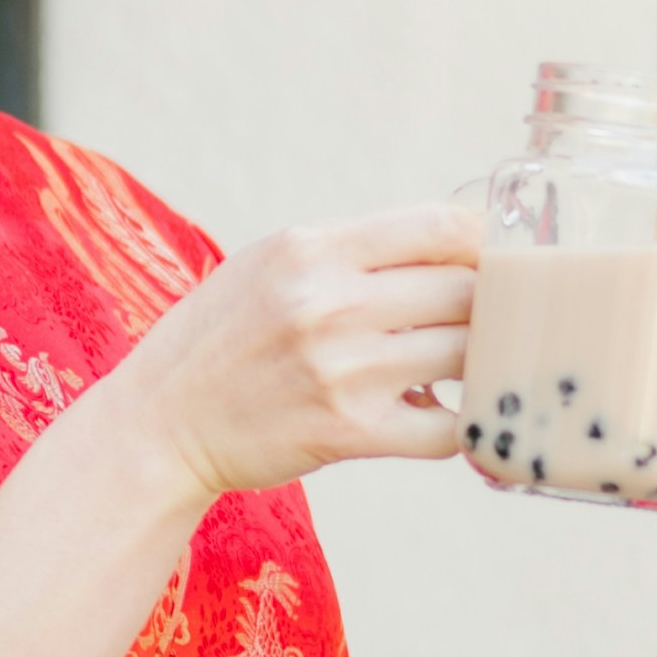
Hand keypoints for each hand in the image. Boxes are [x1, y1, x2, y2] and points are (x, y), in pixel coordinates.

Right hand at [114, 208, 478, 500]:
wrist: (160, 424)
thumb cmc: (220, 340)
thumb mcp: (271, 264)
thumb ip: (351, 251)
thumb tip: (449, 245)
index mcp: (313, 247)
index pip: (439, 224)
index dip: (485, 241)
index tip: (496, 261)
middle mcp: (330, 301)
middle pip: (465, 289)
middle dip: (488, 307)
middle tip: (487, 323)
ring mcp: (343, 369)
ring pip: (466, 354)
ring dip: (479, 365)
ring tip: (463, 369)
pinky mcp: (349, 432)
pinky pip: (446, 428)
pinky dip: (460, 425)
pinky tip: (440, 415)